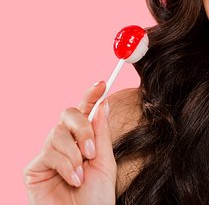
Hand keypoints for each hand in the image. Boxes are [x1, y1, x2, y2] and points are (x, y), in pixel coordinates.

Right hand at [23, 82, 116, 204]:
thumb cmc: (96, 197)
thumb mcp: (105, 161)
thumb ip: (101, 133)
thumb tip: (104, 103)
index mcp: (84, 140)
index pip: (86, 112)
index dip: (91, 96)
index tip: (101, 84)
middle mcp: (65, 144)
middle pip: (68, 114)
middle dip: (82, 127)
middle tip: (91, 150)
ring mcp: (48, 155)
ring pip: (57, 133)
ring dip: (74, 153)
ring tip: (82, 173)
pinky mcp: (33, 169)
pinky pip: (48, 153)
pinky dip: (65, 165)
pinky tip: (73, 179)